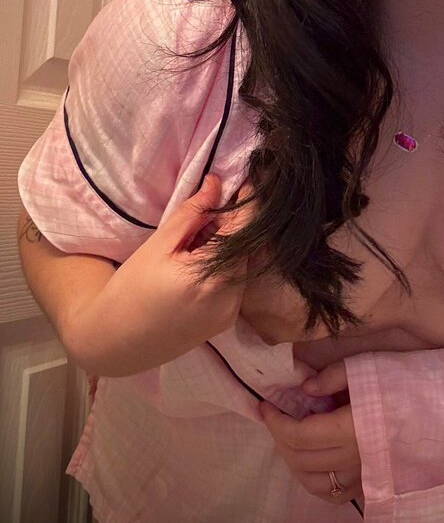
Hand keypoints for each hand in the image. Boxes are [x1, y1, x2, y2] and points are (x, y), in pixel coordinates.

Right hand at [71, 174, 250, 375]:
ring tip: (197, 239)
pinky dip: (225, 266)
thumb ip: (192, 213)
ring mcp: (230, 313)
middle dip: (233, 224)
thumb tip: (217, 183)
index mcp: (211, 278)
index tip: (242, 180)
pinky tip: (198, 262)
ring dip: (229, 245)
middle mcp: (229, 298)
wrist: (115, 342)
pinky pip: (235, 282)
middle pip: (247, 247)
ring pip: (243, 264)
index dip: (248, 201)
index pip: (246, 228)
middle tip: (209, 209)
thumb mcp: (158, 245)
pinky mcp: (226, 320)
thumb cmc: (130, 289)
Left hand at [259, 360, 363, 506]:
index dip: (276, 422)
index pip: (299, 435)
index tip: (265, 405)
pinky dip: (314, 480)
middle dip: (279, 438)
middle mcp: (355, 459)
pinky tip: (312, 461)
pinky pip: (333, 494)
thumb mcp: (369, 366)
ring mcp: (365, 477)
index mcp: (351, 429)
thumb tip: (303, 390)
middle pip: (301, 459)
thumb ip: (332, 377)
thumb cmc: (410, 382)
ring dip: (292, 461)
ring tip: (289, 438)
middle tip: (275, 417)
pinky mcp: (373, 485)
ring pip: (313, 482)